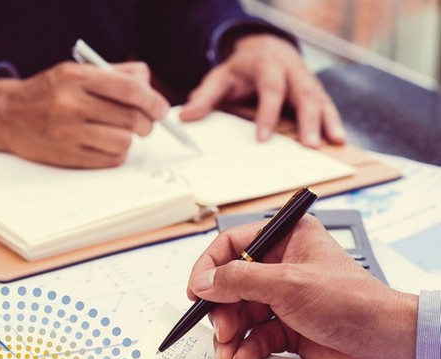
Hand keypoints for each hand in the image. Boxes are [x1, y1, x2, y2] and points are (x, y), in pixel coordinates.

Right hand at [0, 61, 168, 167]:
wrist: (7, 114)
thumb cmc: (50, 91)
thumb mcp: (77, 71)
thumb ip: (115, 74)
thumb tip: (150, 90)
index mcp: (76, 77)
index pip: (129, 90)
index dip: (153, 101)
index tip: (161, 109)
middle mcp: (71, 104)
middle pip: (130, 118)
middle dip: (146, 123)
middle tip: (144, 124)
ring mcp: (68, 133)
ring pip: (123, 142)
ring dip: (129, 140)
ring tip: (119, 134)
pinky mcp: (67, 156)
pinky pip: (109, 160)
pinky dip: (116, 154)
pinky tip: (106, 146)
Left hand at [179, 34, 345, 147]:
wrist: (262, 48)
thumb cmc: (240, 69)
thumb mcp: (218, 78)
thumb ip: (205, 97)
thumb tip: (185, 117)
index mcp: (266, 64)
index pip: (270, 87)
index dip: (268, 112)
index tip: (263, 138)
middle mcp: (290, 69)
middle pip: (303, 93)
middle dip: (308, 119)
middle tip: (309, 145)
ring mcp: (305, 79)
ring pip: (320, 98)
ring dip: (327, 121)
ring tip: (333, 142)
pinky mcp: (314, 89)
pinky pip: (326, 104)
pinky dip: (333, 120)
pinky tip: (338, 138)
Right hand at [187, 215, 418, 358]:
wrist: (384, 344)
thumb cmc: (351, 302)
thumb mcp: (287, 284)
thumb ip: (239, 280)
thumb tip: (204, 282)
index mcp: (286, 239)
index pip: (231, 244)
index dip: (208, 268)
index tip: (196, 292)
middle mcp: (282, 265)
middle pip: (230, 284)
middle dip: (221, 310)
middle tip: (221, 329)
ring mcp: (283, 298)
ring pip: (239, 313)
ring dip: (230, 334)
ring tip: (228, 351)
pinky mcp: (287, 327)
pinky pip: (254, 335)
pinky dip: (246, 347)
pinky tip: (244, 358)